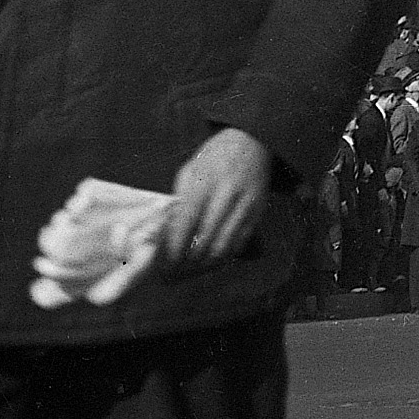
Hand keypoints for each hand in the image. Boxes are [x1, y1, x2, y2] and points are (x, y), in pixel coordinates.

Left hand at [159, 127, 272, 269]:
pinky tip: (206, 263)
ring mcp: (245, 206)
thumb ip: (179, 203)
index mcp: (206, 180)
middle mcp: (228, 194)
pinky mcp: (257, 215)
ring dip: (202, 267)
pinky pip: (237, 247)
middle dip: (185, 265)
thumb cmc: (214, 157)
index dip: (173, 249)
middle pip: (205, 241)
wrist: (253, 142)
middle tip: (170, 276)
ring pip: (222, 250)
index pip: (186, 223)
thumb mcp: (190, 170)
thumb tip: (165, 238)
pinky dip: (220, 260)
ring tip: (186, 273)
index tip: (161, 265)